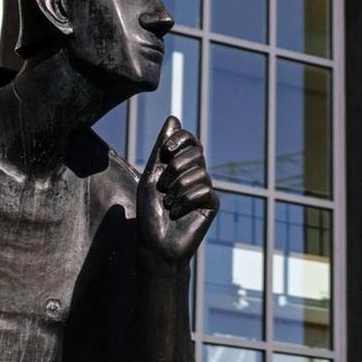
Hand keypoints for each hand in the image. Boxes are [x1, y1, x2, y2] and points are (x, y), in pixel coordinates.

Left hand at [138, 115, 216, 265]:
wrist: (156, 244)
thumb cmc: (150, 212)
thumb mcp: (151, 176)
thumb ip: (161, 149)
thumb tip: (173, 118)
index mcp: (180, 165)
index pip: (190, 139)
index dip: (181, 139)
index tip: (167, 150)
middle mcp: (196, 174)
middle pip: (196, 152)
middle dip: (174, 168)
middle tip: (163, 187)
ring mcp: (205, 189)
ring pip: (200, 172)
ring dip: (177, 189)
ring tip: (169, 203)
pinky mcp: (212, 205)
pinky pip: (205, 190)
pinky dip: (186, 201)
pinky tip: (177, 213)